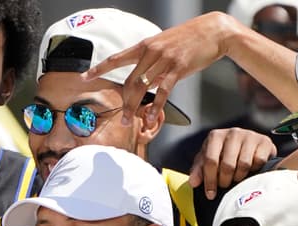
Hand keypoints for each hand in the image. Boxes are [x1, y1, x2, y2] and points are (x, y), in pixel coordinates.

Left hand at [84, 13, 239, 125]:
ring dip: (135, 107)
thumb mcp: (165, 46)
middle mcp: (151, 51)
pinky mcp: (178, 67)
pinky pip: (163, 91)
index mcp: (145, 46)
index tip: (84, 78)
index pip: (116, 58)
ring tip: (131, 122)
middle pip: (129, 81)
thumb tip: (145, 80)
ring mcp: (164, 59)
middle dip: (124, 102)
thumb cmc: (189, 39)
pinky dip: (156, 107)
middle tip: (121, 119)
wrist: (213, 31)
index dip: (99, 69)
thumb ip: (152, 62)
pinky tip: (152, 118)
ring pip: (143, 87)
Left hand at [191, 128, 277, 198]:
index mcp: (215, 136)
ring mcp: (249, 135)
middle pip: (227, 165)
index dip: (210, 180)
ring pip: (244, 164)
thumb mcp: (208, 160)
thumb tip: (193, 182)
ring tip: (236, 177)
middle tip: (225, 185)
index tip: (210, 194)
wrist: (249, 146)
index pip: (210, 161)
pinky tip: (250, 170)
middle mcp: (233, 133)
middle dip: (225, 180)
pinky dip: (254, 170)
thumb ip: (199, 170)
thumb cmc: (225, 154)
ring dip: (239, 177)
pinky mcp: (264, 141)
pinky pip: (258, 162)